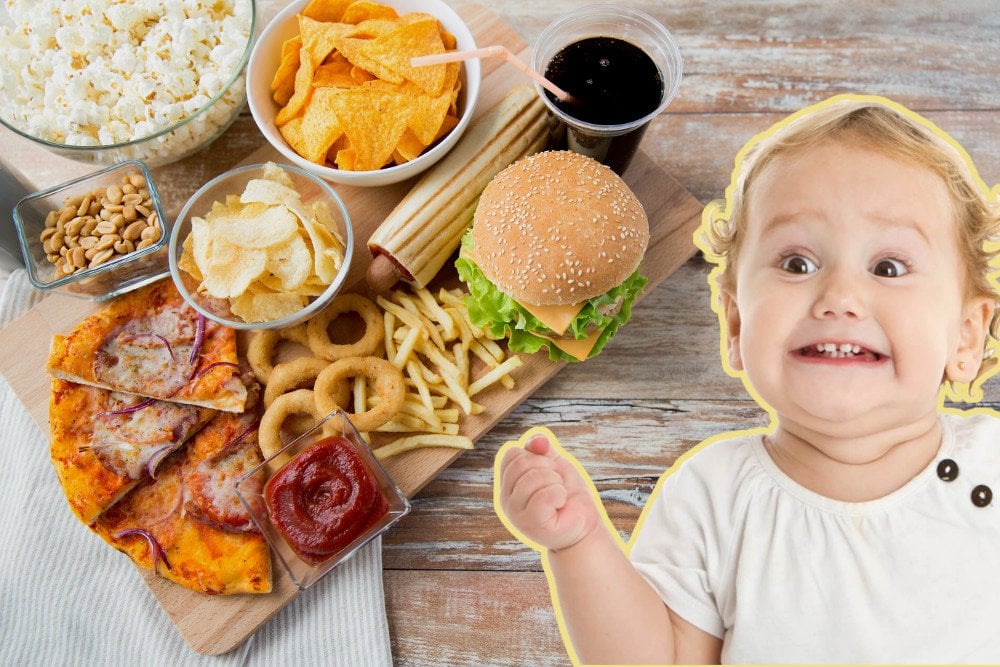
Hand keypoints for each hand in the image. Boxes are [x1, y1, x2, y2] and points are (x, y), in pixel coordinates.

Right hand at [497, 433, 600, 551]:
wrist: (582, 526)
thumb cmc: (568, 496)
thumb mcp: (556, 466)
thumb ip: (544, 450)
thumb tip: (538, 440)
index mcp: (507, 484)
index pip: (511, 454)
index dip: (536, 456)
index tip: (549, 471)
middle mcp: (505, 499)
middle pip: (522, 463)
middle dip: (548, 468)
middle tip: (557, 485)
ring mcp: (515, 513)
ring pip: (533, 478)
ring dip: (556, 482)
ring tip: (559, 496)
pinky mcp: (530, 524)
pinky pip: (544, 495)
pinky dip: (559, 494)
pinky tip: (560, 505)